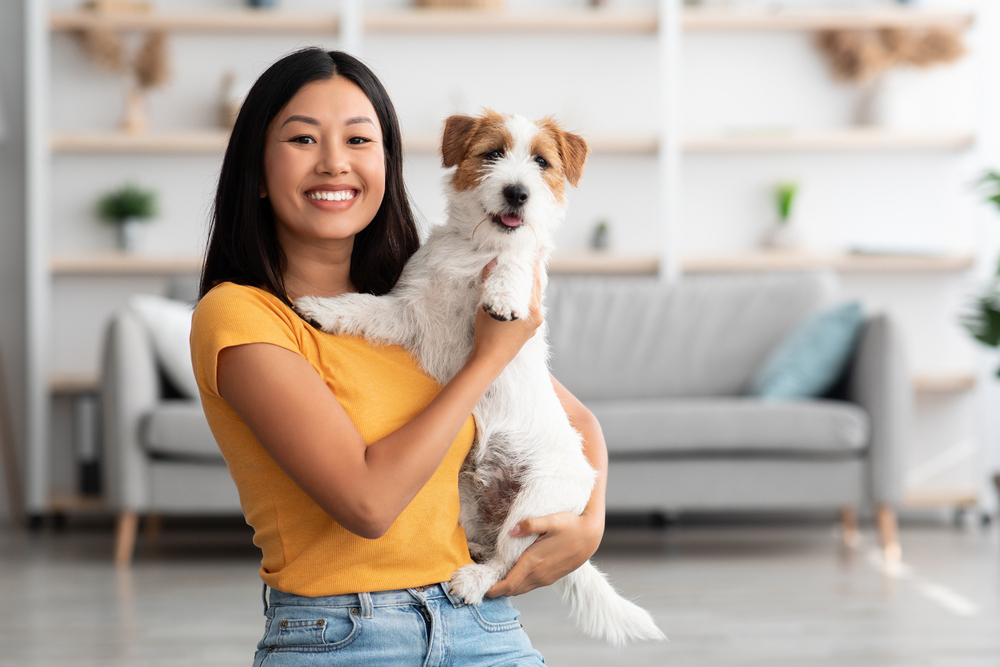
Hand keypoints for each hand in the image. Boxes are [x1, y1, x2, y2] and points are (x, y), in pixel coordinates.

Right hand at [469, 260, 542, 369]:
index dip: (533, 264)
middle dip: (532, 273)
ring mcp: (535, 324)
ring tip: (525, 273)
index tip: (536, 251)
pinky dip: (527, 299)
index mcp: (531, 307)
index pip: (533, 279)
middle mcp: (537, 315)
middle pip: (536, 288)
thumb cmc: (487, 333)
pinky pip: (531, 310)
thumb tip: (491, 263)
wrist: (490, 360)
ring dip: (530, 287)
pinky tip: (520, 294)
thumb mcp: (486, 306)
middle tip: (532, 257)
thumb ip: (489, 283)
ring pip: (535, 299)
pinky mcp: (530, 331)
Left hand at [485, 510, 603, 597]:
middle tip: (483, 585)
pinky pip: (531, 585)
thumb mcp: (551, 520)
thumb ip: (530, 524)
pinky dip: (519, 585)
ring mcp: (546, 577)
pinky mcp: (552, 577)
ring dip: (509, 588)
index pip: (509, 584)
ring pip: (522, 589)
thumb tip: (511, 531)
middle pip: (513, 589)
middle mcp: (539, 574)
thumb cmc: (571, 525)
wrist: (591, 535)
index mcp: (534, 562)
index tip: (482, 589)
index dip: (494, 590)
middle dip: (498, 590)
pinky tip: (514, 576)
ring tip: (495, 582)